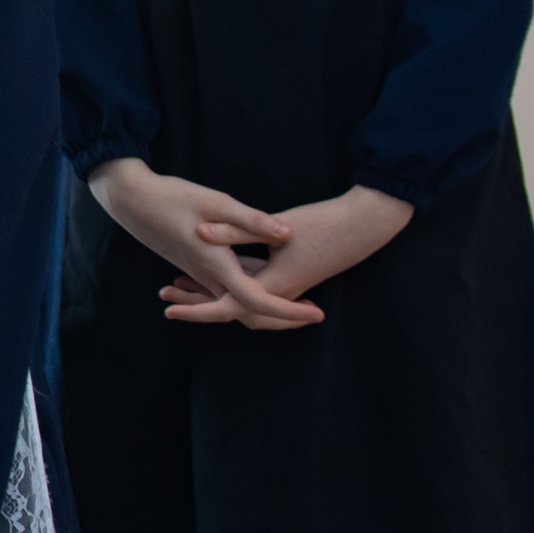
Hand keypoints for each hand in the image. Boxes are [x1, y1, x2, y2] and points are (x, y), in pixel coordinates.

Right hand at [86, 158, 320, 328]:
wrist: (131, 200)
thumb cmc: (173, 198)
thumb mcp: (216, 203)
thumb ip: (253, 221)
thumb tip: (287, 234)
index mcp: (216, 265)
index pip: (257, 301)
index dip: (289, 311)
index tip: (316, 314)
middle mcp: (209, 277)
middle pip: (250, 312)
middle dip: (282, 317)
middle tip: (312, 312)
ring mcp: (200, 274)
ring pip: (238, 301)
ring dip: (266, 305)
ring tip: (297, 299)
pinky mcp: (196, 266)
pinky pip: (226, 288)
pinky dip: (246, 289)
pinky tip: (260, 273)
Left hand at [159, 185, 413, 328]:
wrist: (366, 222)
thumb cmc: (323, 221)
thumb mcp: (276, 226)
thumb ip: (236, 231)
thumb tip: (199, 232)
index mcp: (275, 285)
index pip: (228, 307)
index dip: (197, 309)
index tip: (170, 310)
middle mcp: (282, 292)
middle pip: (233, 309)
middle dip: (200, 303)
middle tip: (167, 293)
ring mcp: (289, 285)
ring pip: (243, 298)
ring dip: (214, 292)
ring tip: (180, 281)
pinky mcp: (293, 273)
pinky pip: (256, 285)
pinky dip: (234, 280)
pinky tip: (216, 266)